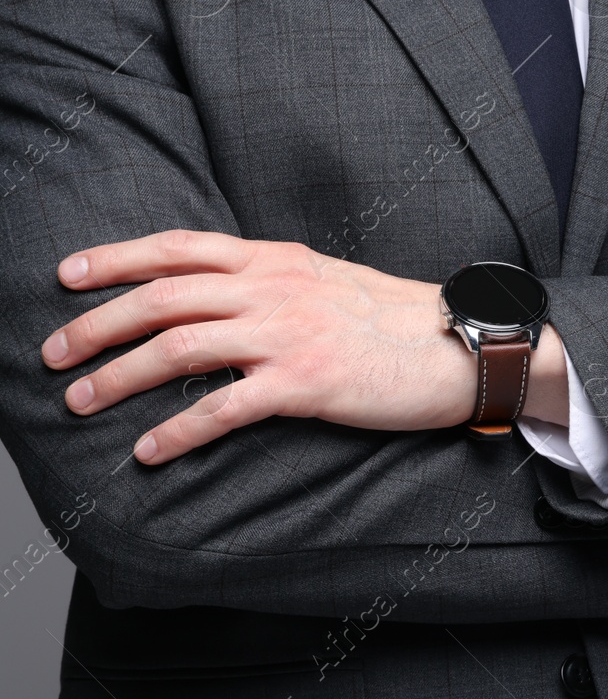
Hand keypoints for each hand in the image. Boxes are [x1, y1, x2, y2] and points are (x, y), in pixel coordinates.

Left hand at [41, 231, 568, 464]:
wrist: (462, 346)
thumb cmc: (398, 320)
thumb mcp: (328, 280)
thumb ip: (273, 280)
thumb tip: (220, 293)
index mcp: (278, 259)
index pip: (180, 247)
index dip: (116, 258)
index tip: (67, 275)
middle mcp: (276, 288)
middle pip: (162, 295)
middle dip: (95, 324)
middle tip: (53, 354)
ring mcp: (290, 333)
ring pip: (179, 346)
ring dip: (118, 376)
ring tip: (81, 401)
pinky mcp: (307, 382)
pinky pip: (223, 407)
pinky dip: (176, 430)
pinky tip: (148, 451)